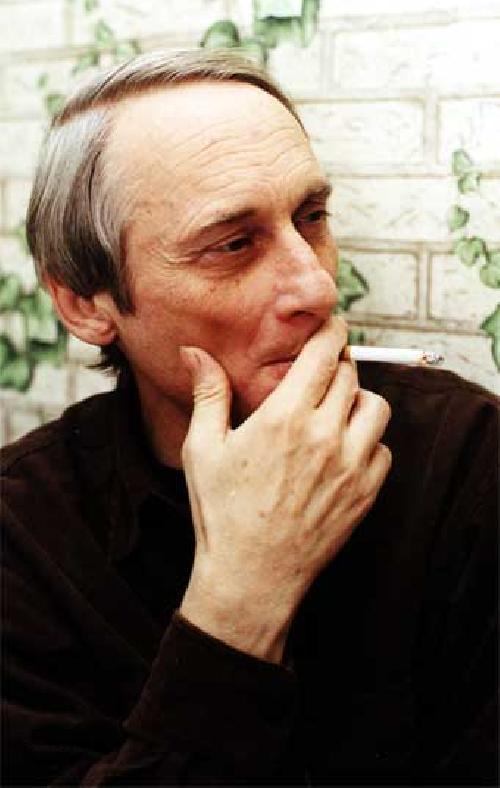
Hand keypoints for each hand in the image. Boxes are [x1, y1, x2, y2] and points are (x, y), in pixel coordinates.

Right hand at [179, 318, 391, 662]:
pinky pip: (383, 450)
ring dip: (358, 400)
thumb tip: (194, 352)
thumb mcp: (203, 449)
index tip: (330, 325)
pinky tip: (341, 451)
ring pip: (376, 407)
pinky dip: (368, 442)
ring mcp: (350, 466)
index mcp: (284, 417)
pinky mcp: (365, 493)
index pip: (324, 352)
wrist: (251, 577)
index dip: (331, 330)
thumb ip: (208, 393)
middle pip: (349, 374)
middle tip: (320, 370)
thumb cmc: (221, 514)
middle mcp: (324, 436)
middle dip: (337, 363)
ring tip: (334, 410)